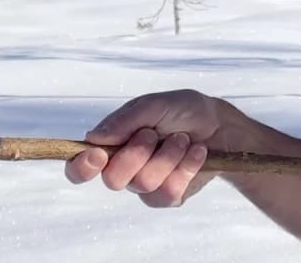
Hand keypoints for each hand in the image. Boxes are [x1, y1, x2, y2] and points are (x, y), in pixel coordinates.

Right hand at [65, 89, 224, 207]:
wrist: (220, 126)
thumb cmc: (182, 110)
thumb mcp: (154, 105)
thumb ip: (124, 120)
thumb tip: (95, 138)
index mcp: (111, 144)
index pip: (79, 167)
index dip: (81, 166)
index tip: (98, 155)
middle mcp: (123, 168)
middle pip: (112, 179)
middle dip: (136, 154)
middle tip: (154, 134)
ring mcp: (146, 185)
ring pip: (144, 184)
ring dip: (167, 156)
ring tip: (182, 139)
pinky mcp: (168, 197)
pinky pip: (168, 193)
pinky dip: (185, 167)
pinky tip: (196, 153)